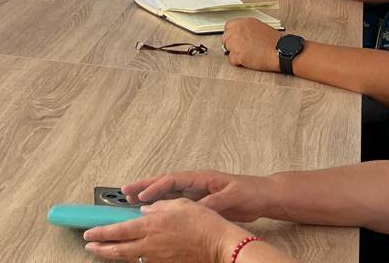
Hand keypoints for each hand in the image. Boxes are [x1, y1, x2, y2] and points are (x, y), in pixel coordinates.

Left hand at [84, 198, 250, 262]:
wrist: (222, 246)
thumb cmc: (204, 224)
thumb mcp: (178, 205)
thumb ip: (158, 207)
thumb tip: (146, 211)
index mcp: (150, 227)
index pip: (116, 231)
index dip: (100, 234)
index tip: (89, 234)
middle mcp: (150, 245)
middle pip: (118, 251)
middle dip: (100, 249)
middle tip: (89, 246)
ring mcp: (158, 259)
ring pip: (130, 258)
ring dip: (116, 255)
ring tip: (106, 251)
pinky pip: (147, 262)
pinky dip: (136, 258)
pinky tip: (133, 254)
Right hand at [122, 170, 269, 221]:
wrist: (264, 196)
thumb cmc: (250, 192)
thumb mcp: (231, 197)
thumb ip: (212, 202)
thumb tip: (194, 207)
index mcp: (201, 178)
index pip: (172, 180)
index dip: (155, 187)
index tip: (141, 195)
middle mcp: (196, 182)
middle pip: (164, 182)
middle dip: (144, 186)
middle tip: (125, 191)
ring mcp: (197, 191)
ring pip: (168, 192)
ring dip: (151, 194)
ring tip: (132, 199)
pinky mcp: (201, 201)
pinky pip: (176, 202)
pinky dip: (163, 204)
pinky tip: (154, 211)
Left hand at [220, 19, 280, 72]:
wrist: (282, 51)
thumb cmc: (274, 42)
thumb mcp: (259, 27)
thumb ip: (247, 29)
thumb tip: (240, 34)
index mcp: (243, 22)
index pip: (228, 28)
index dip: (232, 35)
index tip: (237, 40)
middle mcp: (236, 30)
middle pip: (225, 39)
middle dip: (232, 45)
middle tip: (243, 50)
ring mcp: (235, 42)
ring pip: (228, 49)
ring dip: (235, 53)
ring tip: (249, 55)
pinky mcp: (237, 54)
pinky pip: (232, 60)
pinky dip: (239, 62)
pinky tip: (249, 60)